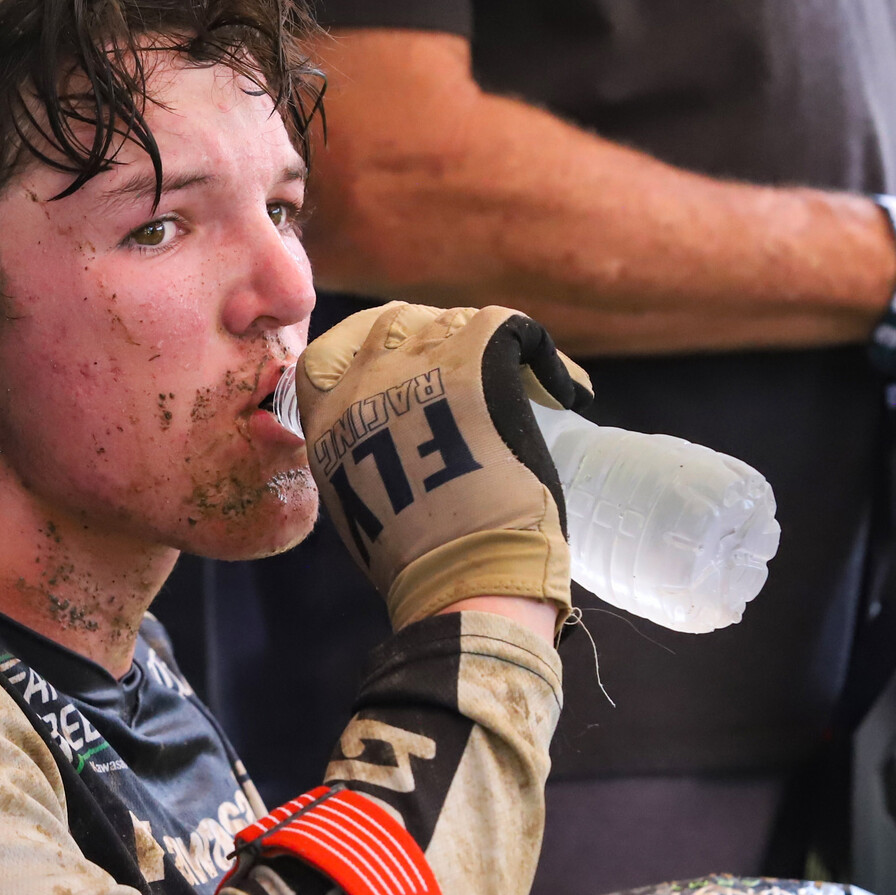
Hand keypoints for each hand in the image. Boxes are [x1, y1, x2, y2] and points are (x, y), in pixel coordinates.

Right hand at [296, 302, 593, 627]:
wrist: (461, 573)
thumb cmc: (415, 560)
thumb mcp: (354, 503)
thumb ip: (355, 459)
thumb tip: (379, 450)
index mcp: (327, 417)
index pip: (327, 356)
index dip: (361, 349)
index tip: (394, 361)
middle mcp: (365, 377)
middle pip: (392, 322)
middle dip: (428, 335)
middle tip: (468, 363)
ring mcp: (418, 363)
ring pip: (454, 321)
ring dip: (486, 347)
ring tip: (523, 386)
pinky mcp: (476, 357)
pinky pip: (518, 331)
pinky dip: (548, 358)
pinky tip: (568, 391)